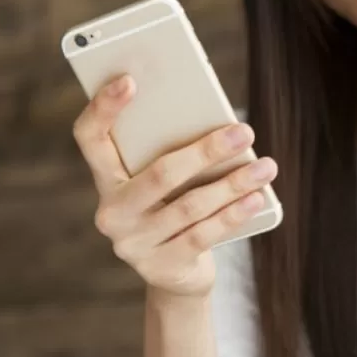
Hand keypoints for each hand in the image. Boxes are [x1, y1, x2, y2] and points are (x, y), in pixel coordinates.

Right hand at [73, 75, 277, 297]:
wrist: (176, 276)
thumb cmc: (175, 210)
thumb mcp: (167, 184)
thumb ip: (175, 154)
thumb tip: (222, 125)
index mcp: (106, 180)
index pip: (89, 138)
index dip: (103, 108)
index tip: (130, 80)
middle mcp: (112, 213)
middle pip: (159, 174)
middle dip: (206, 151)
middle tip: (245, 131)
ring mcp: (133, 244)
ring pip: (189, 206)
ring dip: (233, 184)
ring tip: (266, 167)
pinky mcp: (161, 267)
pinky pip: (203, 235)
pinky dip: (233, 214)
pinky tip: (256, 198)